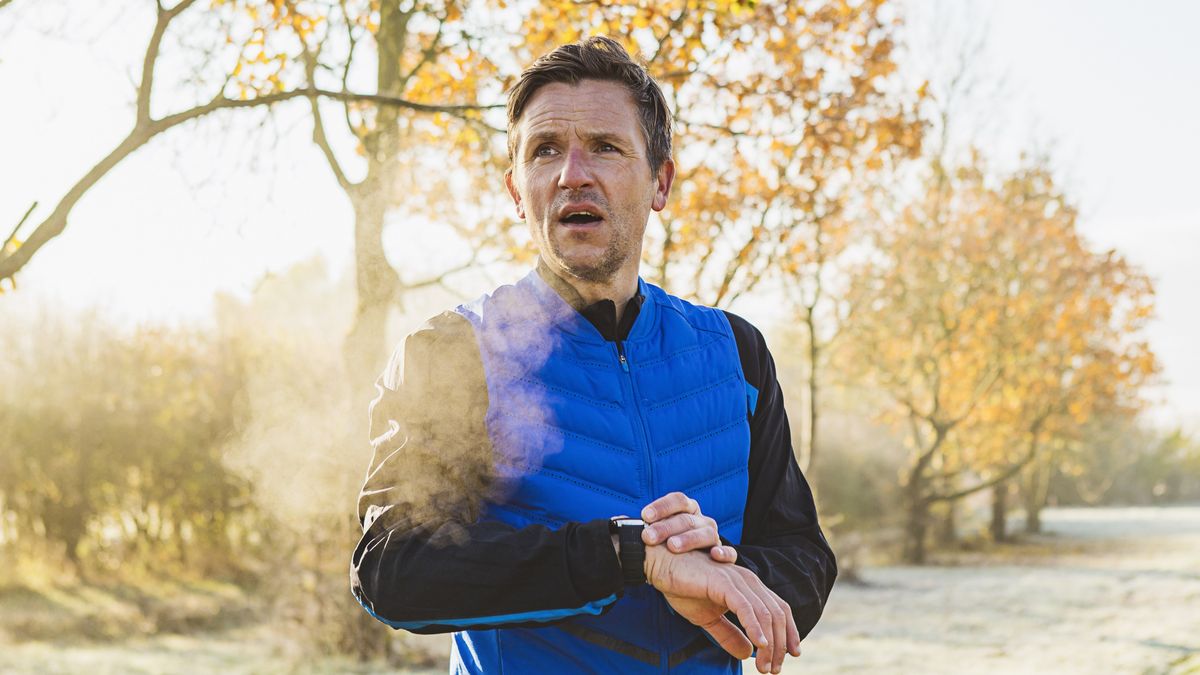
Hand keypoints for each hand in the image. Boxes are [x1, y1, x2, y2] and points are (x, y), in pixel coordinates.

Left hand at [641, 491, 736, 562]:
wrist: (693, 570)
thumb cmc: (670, 549)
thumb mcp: (660, 535)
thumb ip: (646, 528)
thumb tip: (616, 522)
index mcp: (687, 510)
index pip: (676, 500)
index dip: (661, 506)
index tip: (644, 516)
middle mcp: (701, 520)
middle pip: (685, 518)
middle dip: (665, 527)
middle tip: (648, 537)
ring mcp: (713, 536)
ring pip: (706, 532)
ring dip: (689, 539)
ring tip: (672, 546)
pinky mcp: (724, 554)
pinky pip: (729, 552)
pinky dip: (724, 552)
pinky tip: (715, 556)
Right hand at [644, 546, 800, 673]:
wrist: (660, 565)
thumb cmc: (682, 586)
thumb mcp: (708, 618)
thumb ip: (728, 634)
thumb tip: (746, 653)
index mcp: (748, 587)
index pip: (779, 609)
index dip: (790, 632)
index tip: (792, 655)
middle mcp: (748, 581)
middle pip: (777, 614)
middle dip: (780, 645)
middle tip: (772, 670)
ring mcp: (737, 580)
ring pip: (764, 614)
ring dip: (769, 643)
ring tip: (764, 666)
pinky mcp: (723, 582)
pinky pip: (746, 607)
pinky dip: (755, 627)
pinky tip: (759, 645)